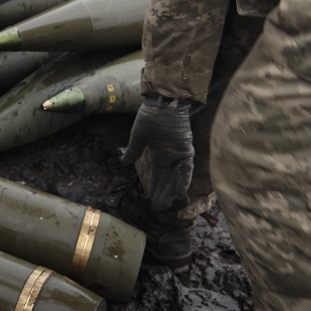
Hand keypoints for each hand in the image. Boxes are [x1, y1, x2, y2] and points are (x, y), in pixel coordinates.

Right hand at [120, 94, 193, 209]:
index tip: (150, 199)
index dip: (154, 187)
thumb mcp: (139, 135)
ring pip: (178, 177)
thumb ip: (133, 150)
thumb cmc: (151, 115)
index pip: (157, 175)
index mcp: (159, 153)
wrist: (162, 102)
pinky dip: (183, 181)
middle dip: (164, 194)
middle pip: (168, 180)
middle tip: (159, 208)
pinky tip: (179, 193)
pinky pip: (186, 169)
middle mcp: (171, 156)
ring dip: (174, 191)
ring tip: (169, 204)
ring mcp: (180, 154)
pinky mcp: (187, 150)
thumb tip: (124, 162)